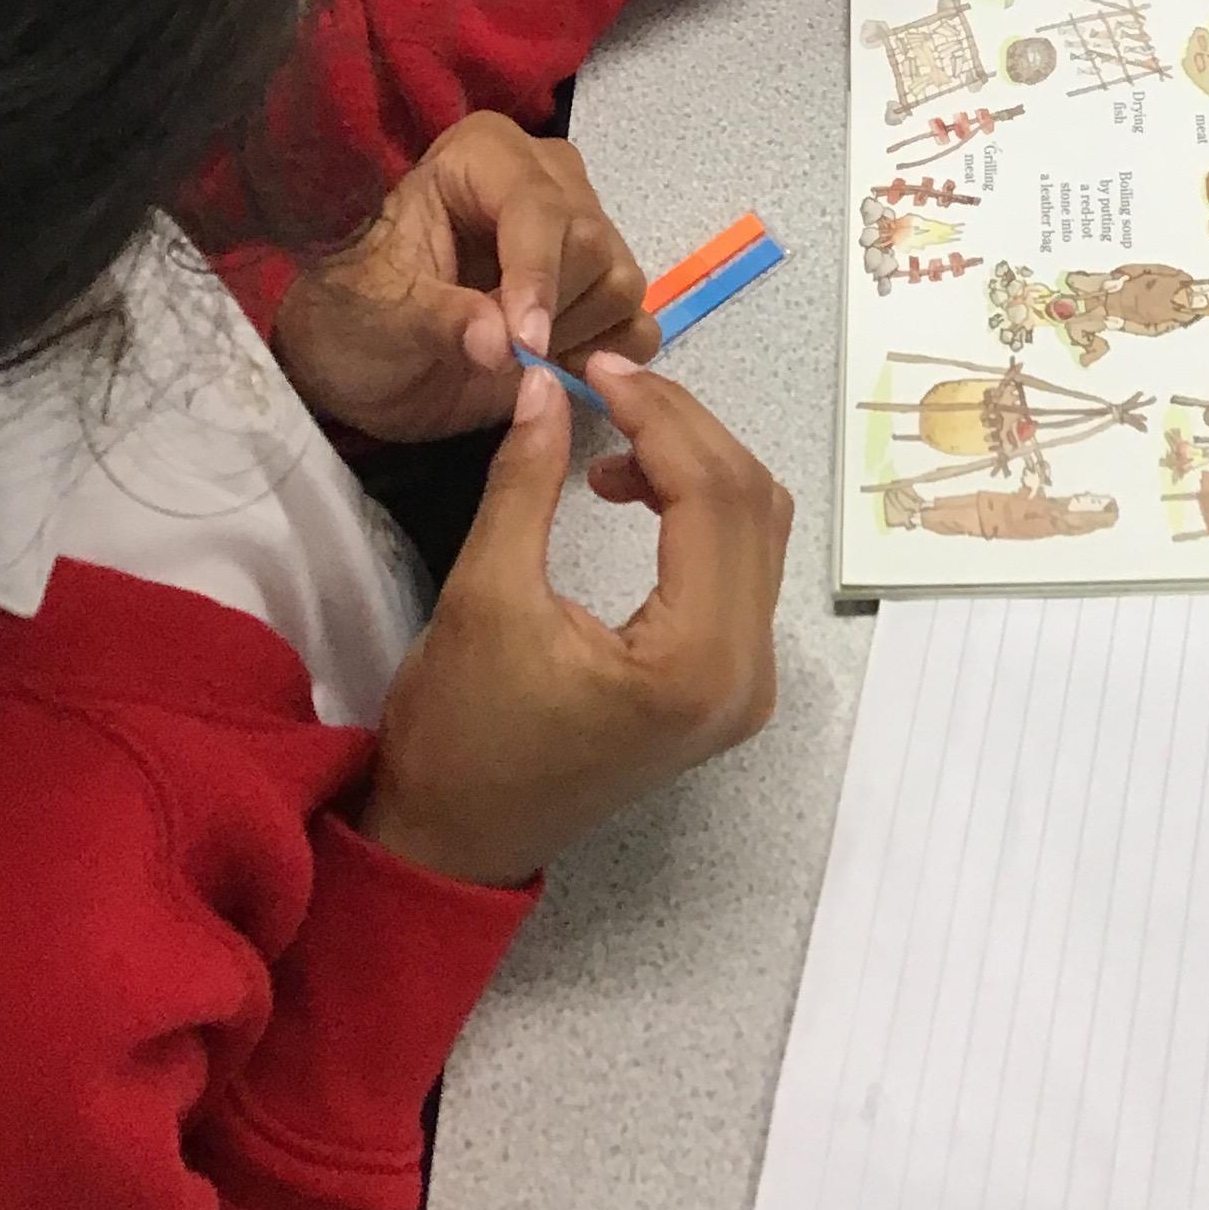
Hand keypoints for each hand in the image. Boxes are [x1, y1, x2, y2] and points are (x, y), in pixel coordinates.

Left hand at [272, 117, 657, 443]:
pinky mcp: (600, 290)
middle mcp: (547, 179)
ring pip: (620, 283)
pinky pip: (636, 324)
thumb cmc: (355, 316)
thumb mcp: (377, 315)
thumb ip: (440, 319)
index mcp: (484, 156)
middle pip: (590, 242)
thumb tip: (501, 343)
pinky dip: (603, 355)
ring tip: (512, 358)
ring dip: (572, 336)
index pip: (537, 207)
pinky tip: (552, 368)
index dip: (535, 276)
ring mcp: (582, 232)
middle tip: (496, 354)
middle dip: (547, 311)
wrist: (361, 362)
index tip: (521, 346)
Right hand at [361, 357, 792, 888]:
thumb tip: (547, 385)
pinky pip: (738, 563)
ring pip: (754, 527)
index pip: (713, 496)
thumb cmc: (460, 735)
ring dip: (693, 463)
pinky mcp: (726, 683)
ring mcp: (745, 683)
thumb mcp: (484, 596)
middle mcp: (746, 673)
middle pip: (749, 503)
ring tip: (611, 438)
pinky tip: (631, 489)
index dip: (660, 414)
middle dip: (681, 427)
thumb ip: (527, 481)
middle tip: (605, 383)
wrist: (454, 841)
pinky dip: (697, 507)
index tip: (597, 368)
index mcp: (698, 661)